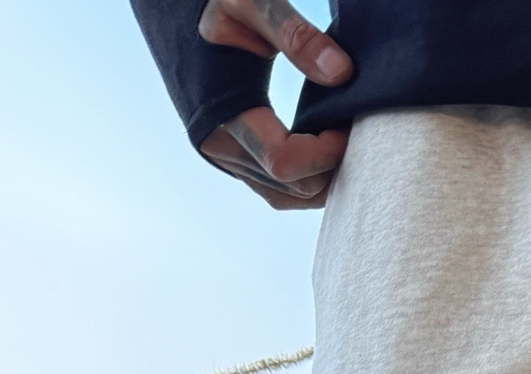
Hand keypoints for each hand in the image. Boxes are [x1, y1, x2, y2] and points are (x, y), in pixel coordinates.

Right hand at [197, 0, 352, 208]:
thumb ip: (295, 35)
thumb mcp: (250, 2)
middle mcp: (219, 146)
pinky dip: (307, 179)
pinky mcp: (235, 162)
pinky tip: (325, 150)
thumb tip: (343, 75)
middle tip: (353, 126)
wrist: (177, 16)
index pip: (284, 161)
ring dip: (324, 178)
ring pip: (289, 197)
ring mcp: (226, 159)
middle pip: (294, 186)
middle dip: (332, 164)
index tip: (347, 123)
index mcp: (221, 111)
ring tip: (342, 137)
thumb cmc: (213, 4)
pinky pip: (279, 190)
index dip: (325, 151)